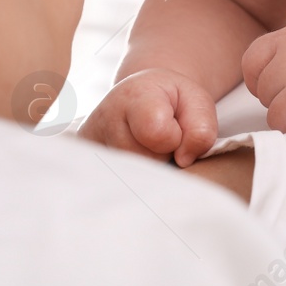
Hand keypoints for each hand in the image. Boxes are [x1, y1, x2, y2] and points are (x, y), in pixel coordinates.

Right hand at [78, 68, 217, 166]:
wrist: (137, 99)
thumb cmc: (170, 102)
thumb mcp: (196, 102)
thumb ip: (201, 128)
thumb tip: (183, 160)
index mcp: (134, 97)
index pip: (158, 134)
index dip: (177, 137)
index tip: (173, 126)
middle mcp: (104, 119)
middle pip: (147, 163)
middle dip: (162, 158)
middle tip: (159, 139)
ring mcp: (89, 145)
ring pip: (134, 180)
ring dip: (148, 170)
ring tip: (146, 148)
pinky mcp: (84, 165)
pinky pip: (118, 189)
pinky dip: (133, 179)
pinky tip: (133, 161)